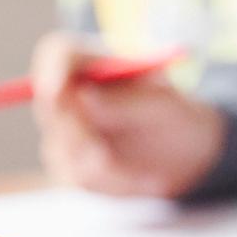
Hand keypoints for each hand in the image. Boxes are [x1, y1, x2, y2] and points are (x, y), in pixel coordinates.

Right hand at [31, 34, 224, 199]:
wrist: (186, 154)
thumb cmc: (176, 115)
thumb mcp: (165, 105)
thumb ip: (127, 100)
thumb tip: (82, 96)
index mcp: (92, 63)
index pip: (58, 53)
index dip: (51, 69)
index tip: (58, 91)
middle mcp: (70, 94)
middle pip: (50, 106)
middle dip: (79, 132)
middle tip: (105, 155)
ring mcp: (63, 131)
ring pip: (65, 151)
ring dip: (111, 167)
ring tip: (151, 172)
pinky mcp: (69, 165)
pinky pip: (81, 178)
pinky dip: (118, 183)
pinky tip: (143, 180)